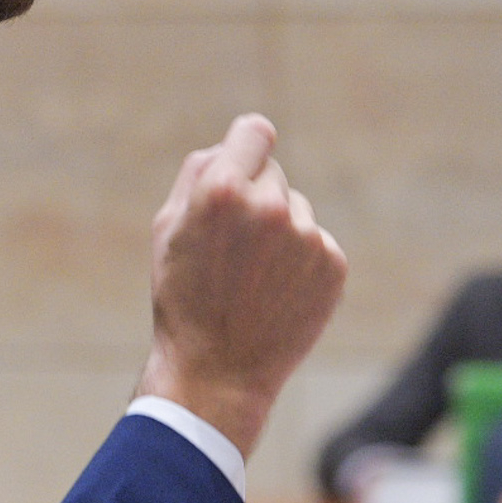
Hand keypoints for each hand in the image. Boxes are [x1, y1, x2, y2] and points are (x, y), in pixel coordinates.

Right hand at [137, 113, 347, 455]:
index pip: (254, 131)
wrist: (218, 371)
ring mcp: (307, 237)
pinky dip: (300, 261)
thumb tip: (232, 145)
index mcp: (221, 191)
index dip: (245, 146)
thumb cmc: (183, 296)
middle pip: (273, 173)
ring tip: (252, 276)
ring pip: (295, 209)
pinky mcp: (333, 266)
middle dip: (254, 195)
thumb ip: (198, 174)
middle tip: (232, 245)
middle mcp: (269, 206)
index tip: (242, 161)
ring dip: (278, 230)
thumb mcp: (168, 228)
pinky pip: (317, 242)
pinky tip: (275, 292)